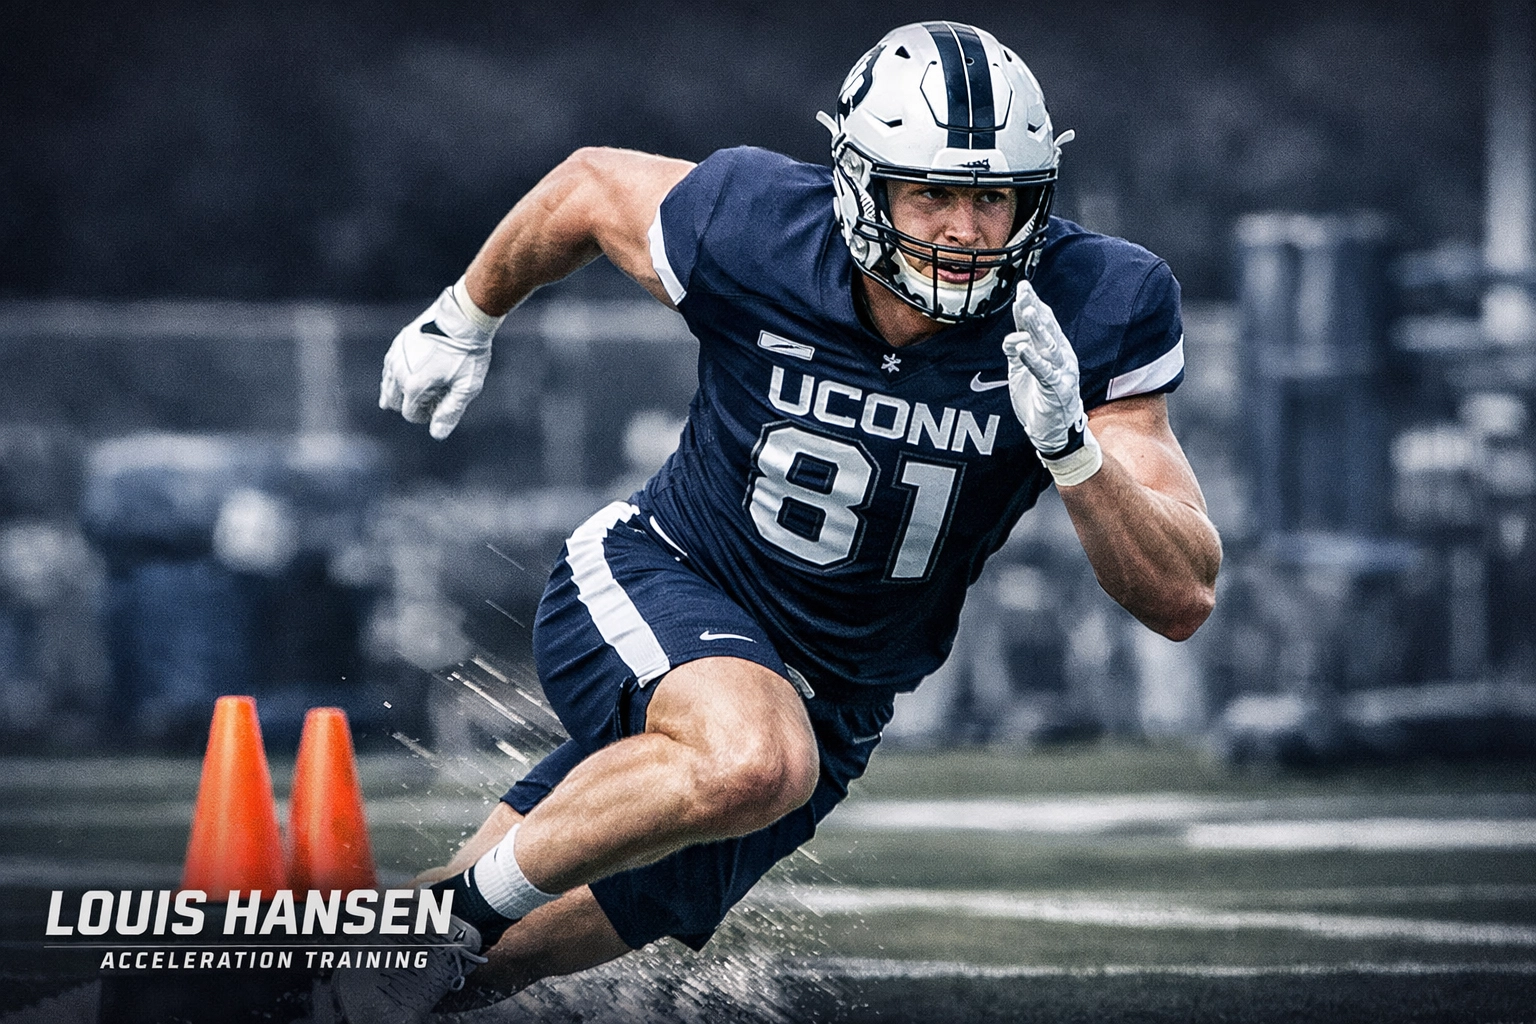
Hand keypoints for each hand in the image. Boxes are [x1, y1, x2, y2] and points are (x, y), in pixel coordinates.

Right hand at [379, 277, 504, 439]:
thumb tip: (436, 434)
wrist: (464, 317)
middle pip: (394, 402)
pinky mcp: (399, 343)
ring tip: (424, 386)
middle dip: (411, 405)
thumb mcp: (466, 387)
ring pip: (388, 384)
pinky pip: (390, 367)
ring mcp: (396, 356)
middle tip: (433, 397)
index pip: (410, 414)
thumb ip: (450, 412)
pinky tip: (413, 373)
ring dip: (402, 391)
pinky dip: (399, 375)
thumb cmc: (468, 354)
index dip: (426, 416)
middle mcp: (398, 372)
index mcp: (414, 386)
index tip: (441, 405)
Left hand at [1003, 280, 1102, 485]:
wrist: (1053, 431)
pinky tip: (1022, 348)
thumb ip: (1017, 351)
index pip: (1043, 323)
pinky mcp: (1057, 389)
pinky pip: (1044, 372)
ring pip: (1048, 346)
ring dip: (1036, 329)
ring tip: (1027, 312)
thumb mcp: (1021, 371)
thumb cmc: (1038, 398)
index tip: (1023, 287)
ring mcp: (1061, 372)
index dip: (1033, 305)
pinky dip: (1032, 359)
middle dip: (1034, 309)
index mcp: (1053, 350)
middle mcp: (1061, 357)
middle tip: (1024, 292)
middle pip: (1046, 329)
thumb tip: (1011, 337)